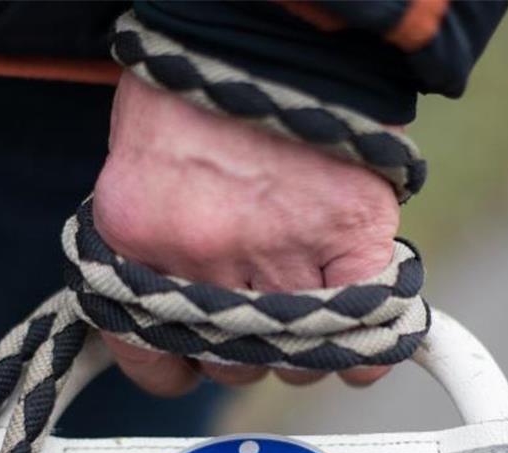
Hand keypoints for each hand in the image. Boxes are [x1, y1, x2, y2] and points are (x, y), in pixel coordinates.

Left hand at [92, 72, 400, 396]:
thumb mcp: (143, 162)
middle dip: (244, 349)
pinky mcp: (348, 227)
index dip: (177, 363)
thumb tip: (182, 305)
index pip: (153, 356)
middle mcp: (201, 253)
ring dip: (305, 346)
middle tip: (257, 310)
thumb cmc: (196, 84)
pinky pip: (367, 322)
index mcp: (137, 234)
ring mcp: (278, 245)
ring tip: (309, 307)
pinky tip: (365, 344)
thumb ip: (157, 239)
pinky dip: (370, 345)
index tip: (190, 357)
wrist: (261, 18)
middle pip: (231, 363)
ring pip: (296, 356)